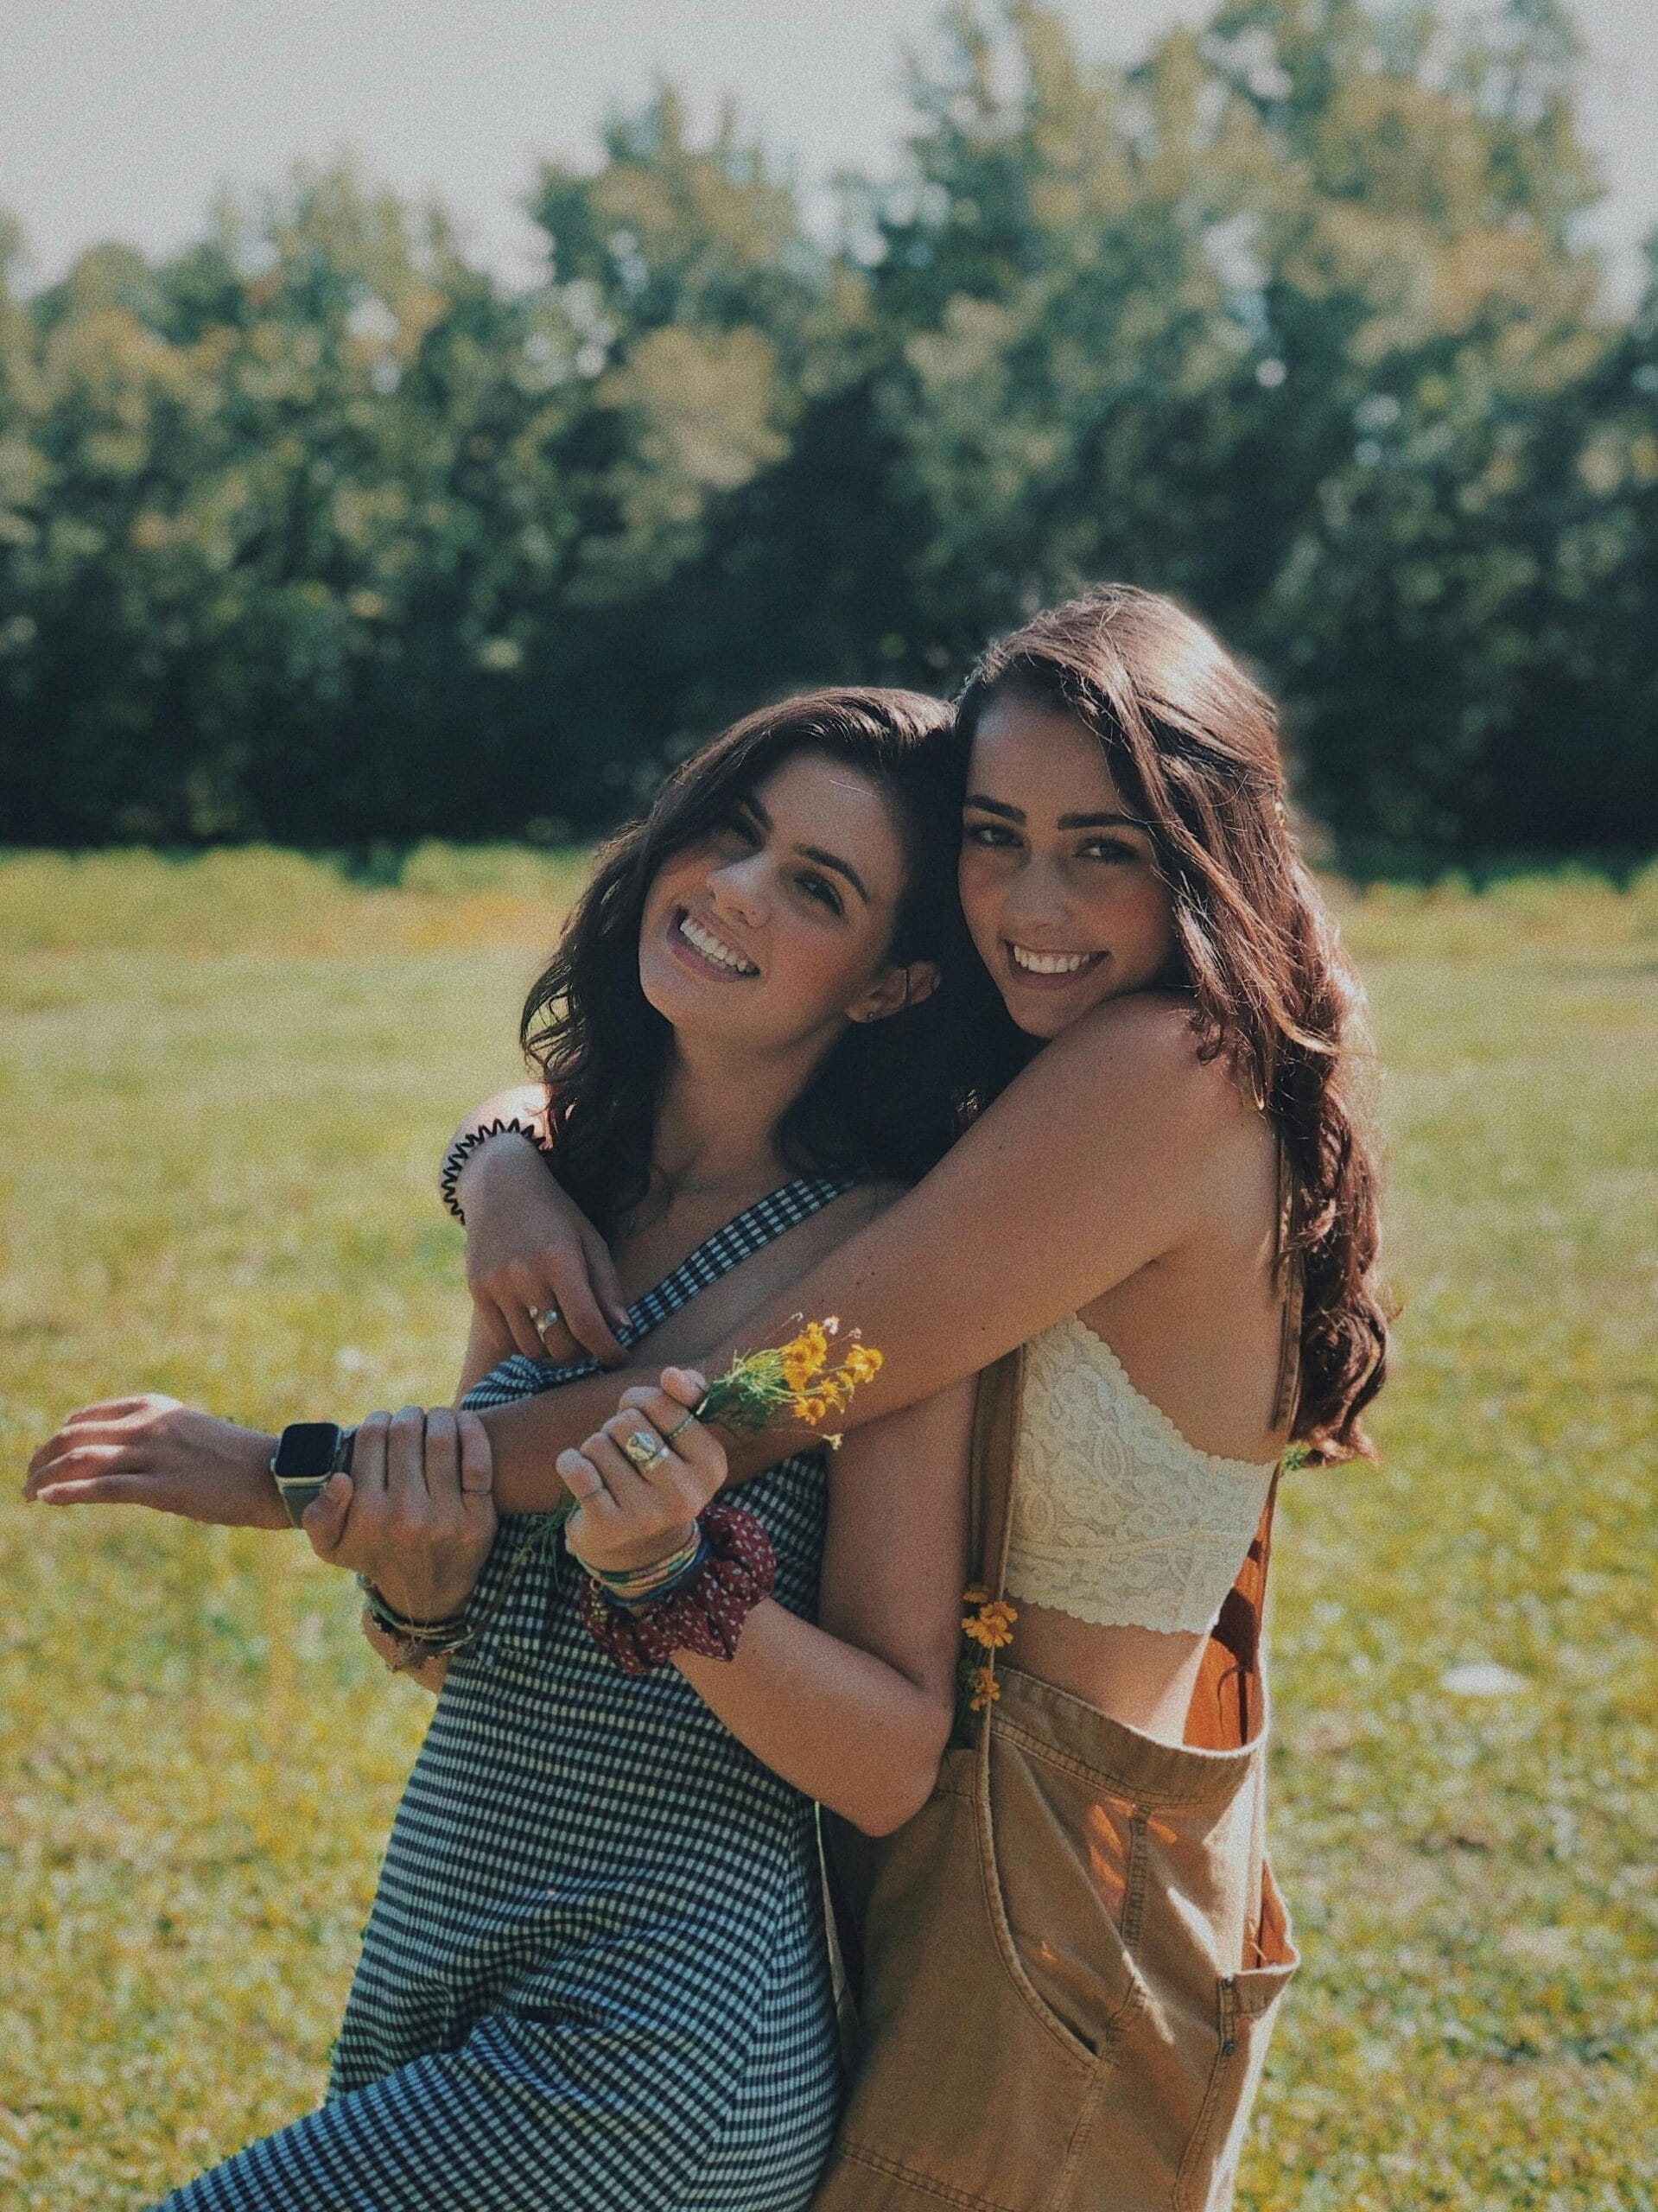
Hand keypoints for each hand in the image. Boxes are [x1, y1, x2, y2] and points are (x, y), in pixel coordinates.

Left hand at [24, 1396, 286, 1528]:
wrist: (273, 1473)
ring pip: (83, 1461)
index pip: (87, 1418)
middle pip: (76, 1437)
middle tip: (26, 1479)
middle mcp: (149, 1426)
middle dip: (43, 1457)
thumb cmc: (232, 1459)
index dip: (58, 1440)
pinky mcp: (163, 1488)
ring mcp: (156, 1456)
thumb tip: (116, 1456)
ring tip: (29, 1493)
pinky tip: (48, 1498)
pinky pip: (103, 1488)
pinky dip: (69, 1492)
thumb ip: (151, 1437)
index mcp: (154, 1408)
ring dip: (46, 1476)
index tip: (46, 1460)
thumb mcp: (186, 1433)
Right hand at [303, 1405, 495, 1621]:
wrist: (425, 1596)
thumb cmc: (376, 1556)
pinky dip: (471, 1430)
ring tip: (434, 1419)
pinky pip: (478, 1459)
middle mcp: (406, 1515)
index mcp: (368, 1515)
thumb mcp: (333, 1546)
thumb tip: (340, 1479)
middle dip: (407, 1416)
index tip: (383, 1423)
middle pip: (407, 1432)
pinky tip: (463, 1423)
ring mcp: (445, 1516)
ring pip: (441, 1437)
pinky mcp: (479, 1518)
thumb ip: (318, 1514)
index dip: (377, 1421)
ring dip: (438, 1416)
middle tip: (410, 1419)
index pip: (372, 1439)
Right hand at [459, 1137, 629, 1367]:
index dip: (608, 1350)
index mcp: (560, 1259)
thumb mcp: (590, 1239)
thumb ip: (606, 1285)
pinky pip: (503, 1340)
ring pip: (531, 1348)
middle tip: (590, 1343)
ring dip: (552, 1351)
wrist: (501, 1185)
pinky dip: (524, 1344)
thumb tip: (622, 1329)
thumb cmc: (557, 1214)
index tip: (620, 1358)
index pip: (587, 1324)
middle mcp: (525, 1275)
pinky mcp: (477, 1291)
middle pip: (559, 1343)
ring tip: (564, 1334)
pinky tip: (537, 1329)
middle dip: (582, 1352)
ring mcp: (497, 1285)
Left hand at [559, 1368, 723, 1576]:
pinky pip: (577, 1470)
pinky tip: (579, 1473)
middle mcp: (685, 1494)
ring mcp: (648, 1514)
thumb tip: (672, 1375)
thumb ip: (684, 1396)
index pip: (664, 1402)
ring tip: (607, 1469)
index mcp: (712, 1464)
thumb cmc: (657, 1472)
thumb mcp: (680, 1435)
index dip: (642, 1401)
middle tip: (624, 1451)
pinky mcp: (609, 1528)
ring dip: (594, 1448)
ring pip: (598, 1443)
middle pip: (627, 1421)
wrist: (639, 1545)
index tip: (644, 1419)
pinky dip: (570, 1462)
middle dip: (616, 1427)